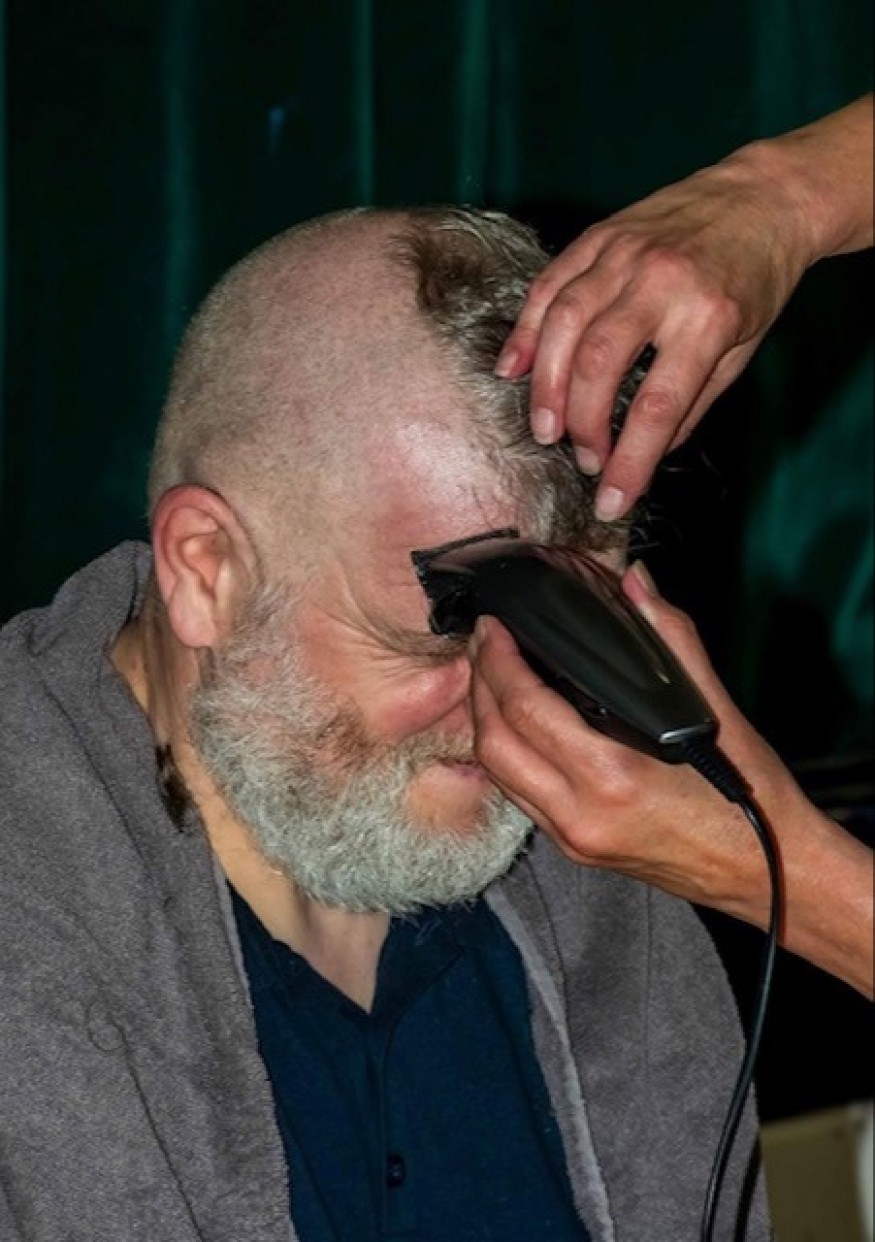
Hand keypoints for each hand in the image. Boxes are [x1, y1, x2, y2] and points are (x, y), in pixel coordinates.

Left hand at [467, 562, 873, 995]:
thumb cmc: (748, 793)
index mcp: (615, 777)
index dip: (499, 661)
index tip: (495, 624)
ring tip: (492, 672)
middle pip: (494, 742)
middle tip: (485, 640)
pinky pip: (518, 794)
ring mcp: (572, 838)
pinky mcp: (573, 849)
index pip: (526, 709)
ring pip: (497, 773)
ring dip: (484, 719)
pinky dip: (505, 751)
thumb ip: (670, 639)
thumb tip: (636, 580)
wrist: (765, 873)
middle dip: (480, 684)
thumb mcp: (717, 710)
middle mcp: (581, 814)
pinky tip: (515, 719)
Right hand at [496, 154, 809, 521]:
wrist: (762, 196)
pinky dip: (525, 331)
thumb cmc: (755, 279)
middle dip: (582, 423)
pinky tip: (512, 369)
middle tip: (583, 458)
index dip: (629, 461)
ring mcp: (624, 254)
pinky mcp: (598, 237)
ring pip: (564, 323)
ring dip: (546, 385)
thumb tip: (645, 454)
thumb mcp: (741, 349)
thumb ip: (691, 403)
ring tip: (546, 429)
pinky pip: (548, 286)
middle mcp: (661, 282)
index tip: (612, 501)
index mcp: (708, 317)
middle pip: (599, 363)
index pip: (658, 405)